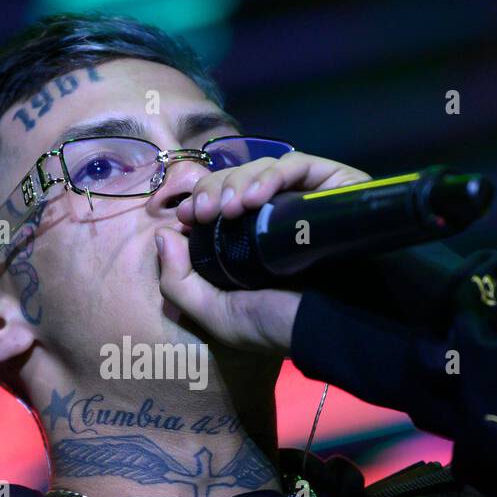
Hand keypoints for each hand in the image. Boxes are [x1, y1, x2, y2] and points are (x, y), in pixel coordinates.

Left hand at [156, 151, 370, 356]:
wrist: (325, 330)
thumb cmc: (275, 327)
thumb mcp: (213, 313)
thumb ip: (177, 281)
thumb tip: (164, 234)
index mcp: (251, 241)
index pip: (221, 200)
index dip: (201, 199)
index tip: (187, 214)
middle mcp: (278, 216)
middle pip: (238, 179)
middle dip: (214, 188)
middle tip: (205, 210)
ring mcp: (306, 200)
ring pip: (264, 168)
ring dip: (239, 181)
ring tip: (232, 207)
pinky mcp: (333, 188)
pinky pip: (298, 166)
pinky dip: (272, 174)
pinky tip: (257, 197)